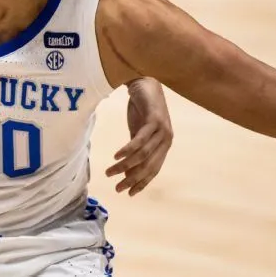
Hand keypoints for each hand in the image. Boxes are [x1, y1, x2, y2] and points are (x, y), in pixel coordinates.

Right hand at [105, 78, 172, 195]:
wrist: (145, 83)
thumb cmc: (141, 108)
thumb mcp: (138, 132)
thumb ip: (136, 150)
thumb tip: (126, 169)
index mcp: (164, 145)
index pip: (153, 170)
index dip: (141, 183)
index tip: (128, 193)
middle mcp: (166, 140)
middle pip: (148, 166)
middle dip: (132, 179)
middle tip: (116, 187)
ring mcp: (162, 130)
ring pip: (143, 156)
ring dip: (125, 166)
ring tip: (110, 172)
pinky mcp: (154, 120)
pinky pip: (140, 140)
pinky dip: (128, 150)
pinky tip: (116, 156)